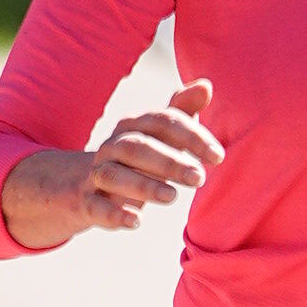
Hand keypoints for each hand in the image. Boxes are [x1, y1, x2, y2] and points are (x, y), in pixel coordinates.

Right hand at [0, 80, 218, 245]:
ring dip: (144, 185)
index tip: (218, 156)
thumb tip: (206, 85)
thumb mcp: (160, 136)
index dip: (191, 136)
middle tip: (199, 178)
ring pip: (114, 175)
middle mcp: (113, 146)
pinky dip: (114, 214)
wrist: (91, 185)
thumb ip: (181, 113)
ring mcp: (98, 173)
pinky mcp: (89, 201)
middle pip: (136, 147)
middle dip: (169, 161)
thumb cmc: (140, 159)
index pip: (161, 122)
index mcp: (133, 127)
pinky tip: (136, 221)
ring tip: (173, 197)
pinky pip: (96, 206)